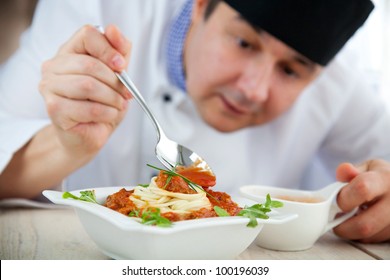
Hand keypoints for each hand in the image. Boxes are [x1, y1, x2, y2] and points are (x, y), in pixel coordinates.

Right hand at [39, 24, 131, 157]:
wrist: (90, 134)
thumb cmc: (102, 104)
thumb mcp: (117, 76)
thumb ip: (120, 52)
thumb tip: (114, 30)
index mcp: (69, 51)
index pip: (87, 34)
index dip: (109, 49)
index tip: (122, 65)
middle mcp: (53, 66)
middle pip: (90, 64)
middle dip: (115, 82)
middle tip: (126, 94)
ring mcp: (49, 87)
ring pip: (88, 86)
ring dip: (112, 98)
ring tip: (118, 106)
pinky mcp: (54, 108)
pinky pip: (89, 108)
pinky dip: (107, 113)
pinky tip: (109, 115)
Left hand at [334, 159, 389, 242]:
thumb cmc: (382, 177)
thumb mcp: (368, 167)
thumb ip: (351, 171)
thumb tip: (343, 171)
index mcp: (386, 179)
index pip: (362, 190)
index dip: (345, 198)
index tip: (340, 200)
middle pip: (365, 224)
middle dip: (343, 226)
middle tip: (337, 218)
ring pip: (369, 236)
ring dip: (352, 231)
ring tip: (351, 218)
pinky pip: (375, 240)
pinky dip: (364, 236)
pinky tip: (363, 222)